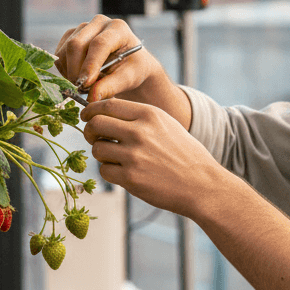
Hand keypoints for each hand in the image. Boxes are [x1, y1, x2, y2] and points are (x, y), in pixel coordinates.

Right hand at [55, 15, 161, 102]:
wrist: (127, 63)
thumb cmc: (132, 69)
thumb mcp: (129, 78)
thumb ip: (111, 86)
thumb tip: (91, 97)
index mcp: (118, 28)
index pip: (99, 44)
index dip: (90, 64)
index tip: (85, 84)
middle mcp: (99, 23)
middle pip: (76, 44)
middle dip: (76, 70)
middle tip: (81, 90)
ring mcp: (82, 28)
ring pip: (65, 51)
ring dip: (70, 72)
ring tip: (85, 85)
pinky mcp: (70, 36)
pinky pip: (59, 55)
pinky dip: (65, 71)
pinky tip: (79, 77)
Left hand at [81, 98, 228, 217]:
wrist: (202, 184)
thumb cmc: (185, 154)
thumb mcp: (167, 124)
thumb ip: (139, 117)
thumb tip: (105, 113)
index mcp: (149, 114)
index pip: (108, 105)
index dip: (92, 110)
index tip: (87, 116)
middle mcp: (140, 132)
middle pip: (96, 124)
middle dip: (90, 131)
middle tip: (94, 138)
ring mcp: (134, 155)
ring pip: (97, 149)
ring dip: (101, 154)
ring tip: (116, 159)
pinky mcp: (130, 178)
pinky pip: (104, 171)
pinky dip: (109, 172)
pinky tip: (124, 173)